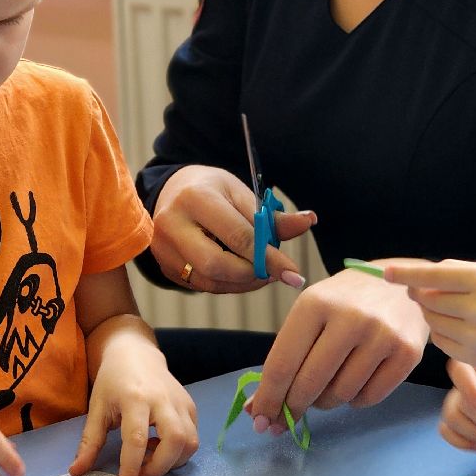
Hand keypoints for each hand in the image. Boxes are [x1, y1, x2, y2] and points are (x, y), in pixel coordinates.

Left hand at [69, 334, 198, 475]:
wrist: (136, 354)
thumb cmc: (113, 381)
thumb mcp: (97, 409)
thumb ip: (89, 442)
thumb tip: (76, 472)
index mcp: (135, 398)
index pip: (137, 439)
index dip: (131, 469)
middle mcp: (163, 399)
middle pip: (175, 441)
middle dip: (160, 468)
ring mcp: (180, 402)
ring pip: (190, 442)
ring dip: (172, 462)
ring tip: (150, 460)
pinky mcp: (190, 406)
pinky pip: (193, 436)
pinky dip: (179, 451)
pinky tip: (160, 446)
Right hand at [151, 164, 314, 292]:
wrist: (171, 191)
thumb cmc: (212, 189)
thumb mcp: (241, 193)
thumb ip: (272, 216)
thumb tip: (309, 221)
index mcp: (196, 198)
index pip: (238, 236)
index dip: (269, 258)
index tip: (293, 273)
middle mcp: (173, 224)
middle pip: (217, 265)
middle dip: (252, 274)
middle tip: (273, 273)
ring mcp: (165, 249)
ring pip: (210, 281)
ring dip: (243, 283)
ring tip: (261, 272)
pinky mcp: (166, 267)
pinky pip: (203, 285)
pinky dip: (228, 284)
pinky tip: (242, 274)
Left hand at [249, 267, 428, 428]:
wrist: (399, 282)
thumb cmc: (345, 301)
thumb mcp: (310, 313)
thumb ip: (284, 357)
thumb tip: (256, 409)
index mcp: (315, 303)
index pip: (282, 364)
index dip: (268, 399)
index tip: (259, 421)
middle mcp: (350, 317)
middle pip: (309, 384)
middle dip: (294, 406)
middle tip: (290, 415)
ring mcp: (382, 335)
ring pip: (340, 395)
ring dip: (327, 401)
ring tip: (328, 385)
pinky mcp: (407, 352)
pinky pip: (369, 398)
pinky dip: (356, 399)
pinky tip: (355, 381)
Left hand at [383, 259, 475, 368]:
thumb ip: (460, 272)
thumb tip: (424, 276)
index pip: (434, 276)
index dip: (407, 274)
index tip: (387, 273)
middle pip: (429, 300)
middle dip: (421, 293)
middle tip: (426, 290)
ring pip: (433, 322)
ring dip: (432, 313)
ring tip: (449, 307)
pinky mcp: (475, 357)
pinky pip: (442, 342)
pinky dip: (442, 332)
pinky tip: (457, 326)